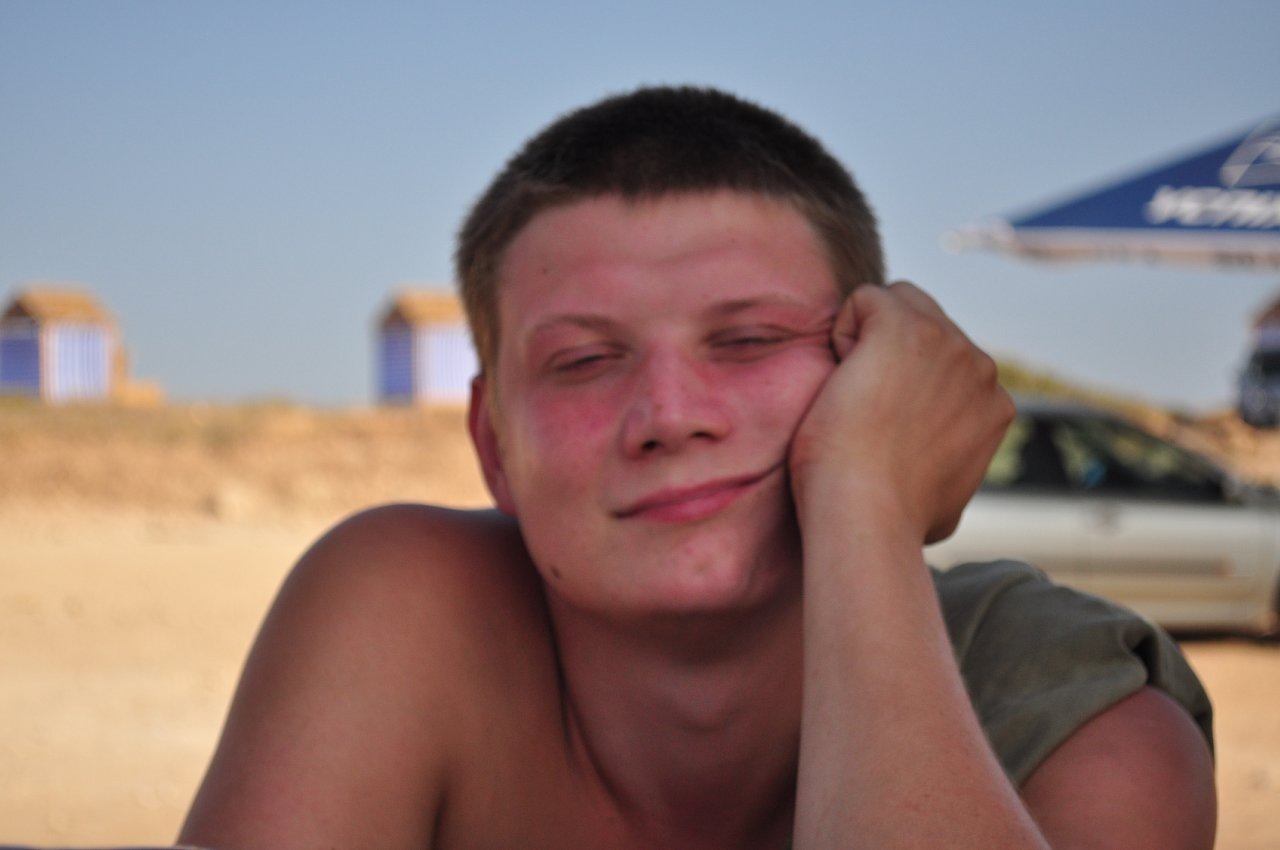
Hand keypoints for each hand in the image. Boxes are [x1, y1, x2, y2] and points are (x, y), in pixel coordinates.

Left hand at [789, 281, 1012, 543]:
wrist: (867, 514)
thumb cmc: (892, 520)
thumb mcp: (946, 501)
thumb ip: (954, 468)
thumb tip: (943, 482)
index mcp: (993, 403)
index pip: (942, 360)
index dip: (903, 381)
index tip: (884, 424)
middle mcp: (980, 368)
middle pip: (923, 323)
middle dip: (886, 353)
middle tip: (864, 408)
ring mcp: (948, 343)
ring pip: (895, 303)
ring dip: (865, 341)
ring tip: (853, 395)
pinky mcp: (905, 327)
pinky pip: (865, 300)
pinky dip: (842, 333)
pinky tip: (842, 379)